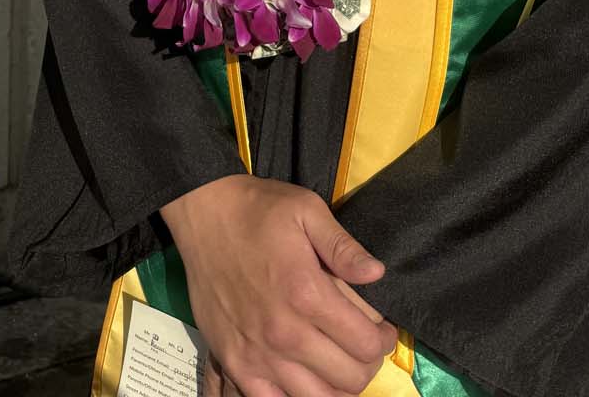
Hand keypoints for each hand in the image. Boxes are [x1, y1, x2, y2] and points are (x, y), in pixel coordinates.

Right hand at [161, 174, 395, 396]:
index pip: (365, 344)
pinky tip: (302, 376)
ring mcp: (257, 354)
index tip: (382, 330)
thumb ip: (343, 247)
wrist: (204, 214)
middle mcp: (284, 333)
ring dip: (336, 385)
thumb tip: (377, 275)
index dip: (384, 341)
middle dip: (367, 364)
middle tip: (363, 345)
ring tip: (336, 361)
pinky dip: (296, 396)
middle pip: (348, 379)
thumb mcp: (308, 210)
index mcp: (306, 293)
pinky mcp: (234, 363)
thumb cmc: (259, 210)